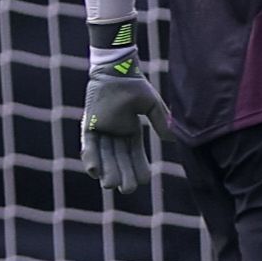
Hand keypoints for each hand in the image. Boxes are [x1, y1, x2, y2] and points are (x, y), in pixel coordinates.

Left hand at [81, 59, 170, 192]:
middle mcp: (115, 133)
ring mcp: (101, 130)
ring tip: (111, 186)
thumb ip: (161, 121)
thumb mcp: (151, 105)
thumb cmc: (134, 84)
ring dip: (107, 171)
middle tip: (128, 190)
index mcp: (130, 130)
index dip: (140, 167)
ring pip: (104, 156)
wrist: (116, 69)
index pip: (135, 154)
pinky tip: (94, 171)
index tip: (145, 180)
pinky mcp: (88, 124)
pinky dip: (90, 157)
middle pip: (119, 159)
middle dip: (123, 175)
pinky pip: (88, 144)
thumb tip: (173, 140)